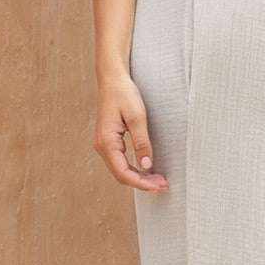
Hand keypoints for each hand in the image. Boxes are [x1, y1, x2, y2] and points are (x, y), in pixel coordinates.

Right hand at [94, 72, 168, 191]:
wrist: (112, 79)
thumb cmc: (124, 94)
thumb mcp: (137, 117)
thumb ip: (142, 142)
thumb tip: (147, 165)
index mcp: (107, 142)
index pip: (123, 172)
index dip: (142, 183)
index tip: (159, 186)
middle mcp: (102, 146)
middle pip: (121, 175)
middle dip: (142, 183)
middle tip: (163, 185)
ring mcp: (104, 144)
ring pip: (120, 170)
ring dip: (138, 177)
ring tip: (158, 179)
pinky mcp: (109, 140)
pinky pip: (120, 161)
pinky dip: (133, 168)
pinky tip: (146, 169)